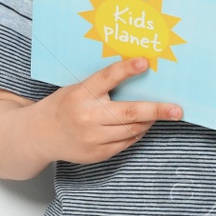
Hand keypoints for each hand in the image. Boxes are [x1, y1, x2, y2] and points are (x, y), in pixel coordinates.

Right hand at [33, 56, 182, 163]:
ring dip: (149, 121)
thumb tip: (137, 78)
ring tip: (162, 113)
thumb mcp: (76, 89)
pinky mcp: (97, 153)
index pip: (107, 78)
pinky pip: (126, 142)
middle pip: (128, 112)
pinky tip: (142, 126)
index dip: (126, 70)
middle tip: (177, 109)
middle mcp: (87, 116)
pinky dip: (137, 133)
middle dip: (156, 110)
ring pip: (131, 129)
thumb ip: (100, 87)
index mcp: (80, 94)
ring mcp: (93, 138)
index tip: (145, 62)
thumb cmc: (62, 106)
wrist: (39, 135)